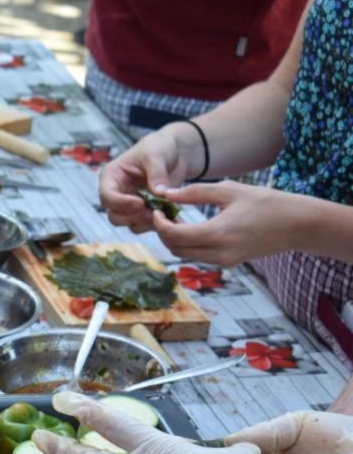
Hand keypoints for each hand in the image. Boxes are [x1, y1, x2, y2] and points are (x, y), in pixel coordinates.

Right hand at [99, 126, 196, 232]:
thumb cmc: (159, 147)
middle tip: (152, 211)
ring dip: (146, 222)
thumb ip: (157, 173)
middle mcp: (117, 193)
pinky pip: (146, 225)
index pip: (107, 196)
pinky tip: (171, 217)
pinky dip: (158, 224)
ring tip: (163, 212)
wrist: (176, 153)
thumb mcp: (156, 154)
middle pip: (115, 216)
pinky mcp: (144, 212)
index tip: (140, 203)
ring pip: (129, 224)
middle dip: (133, 217)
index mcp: (112, 177)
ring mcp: (130, 205)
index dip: (120, 203)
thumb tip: (159, 193)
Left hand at [152, 181, 310, 265]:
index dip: (159, 224)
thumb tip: (167, 194)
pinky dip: (188, 244)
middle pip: (175, 249)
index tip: (156, 210)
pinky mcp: (229, 263)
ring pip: (185, 255)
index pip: (174, 235)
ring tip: (174, 219)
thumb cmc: (266, 202)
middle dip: (163, 233)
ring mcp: (224, 261)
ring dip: (174, 239)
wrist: (298, 225)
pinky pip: (199, 256)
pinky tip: (190, 228)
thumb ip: (195, 193)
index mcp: (217, 234)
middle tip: (162, 215)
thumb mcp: (230, 190)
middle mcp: (218, 253)